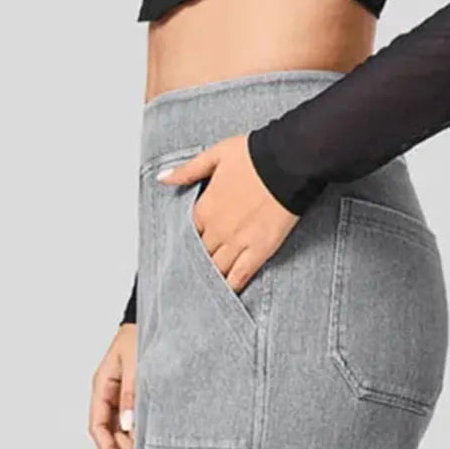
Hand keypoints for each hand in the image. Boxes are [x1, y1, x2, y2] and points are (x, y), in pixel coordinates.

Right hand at [89, 322, 135, 448]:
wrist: (155, 319)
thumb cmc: (141, 335)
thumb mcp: (135, 364)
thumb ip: (131, 394)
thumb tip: (129, 424)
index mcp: (102, 384)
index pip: (98, 425)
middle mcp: (108, 392)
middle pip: (108, 431)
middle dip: (120, 448)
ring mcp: (119, 394)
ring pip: (119, 427)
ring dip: (130, 441)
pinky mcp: (132, 394)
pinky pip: (130, 418)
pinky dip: (137, 430)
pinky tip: (147, 437)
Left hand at [158, 134, 297, 292]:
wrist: (287, 161)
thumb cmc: (253, 156)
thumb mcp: (214, 156)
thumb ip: (187, 171)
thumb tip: (163, 178)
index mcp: (204, 209)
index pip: (187, 236)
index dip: (189, 243)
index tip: (192, 248)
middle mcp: (217, 230)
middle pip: (201, 256)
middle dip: (200, 263)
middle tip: (199, 272)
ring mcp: (237, 243)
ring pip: (217, 270)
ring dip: (212, 278)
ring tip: (210, 286)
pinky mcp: (259, 251)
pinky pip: (240, 276)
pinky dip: (232, 287)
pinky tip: (228, 293)